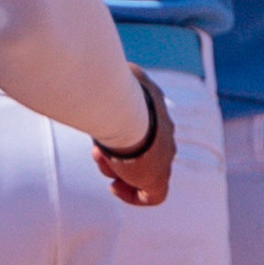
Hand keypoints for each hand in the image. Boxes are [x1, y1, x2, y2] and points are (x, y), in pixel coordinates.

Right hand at [91, 71, 178, 208]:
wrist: (122, 110)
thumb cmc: (112, 90)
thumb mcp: (113, 74)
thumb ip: (111, 74)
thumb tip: (99, 68)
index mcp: (156, 108)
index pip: (144, 127)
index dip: (121, 135)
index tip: (104, 135)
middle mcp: (165, 133)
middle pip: (143, 151)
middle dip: (118, 154)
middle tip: (99, 150)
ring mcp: (164, 156)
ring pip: (144, 172)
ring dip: (117, 169)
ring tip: (103, 160)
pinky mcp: (158, 178)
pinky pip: (154, 196)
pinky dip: (134, 196)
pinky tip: (115, 187)